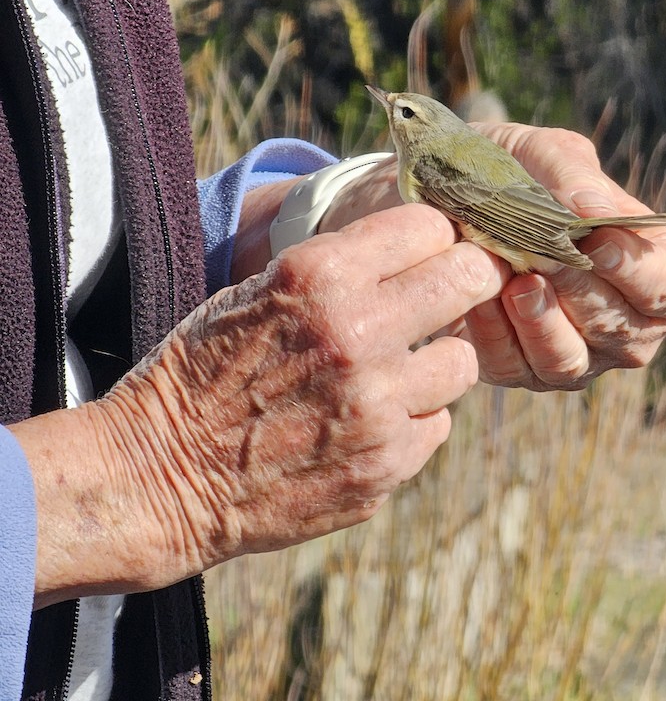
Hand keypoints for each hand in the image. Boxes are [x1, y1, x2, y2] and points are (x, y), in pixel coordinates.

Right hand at [11, 204, 503, 605]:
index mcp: (320, 275)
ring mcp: (376, 404)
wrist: (160, 475)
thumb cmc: (202, 371)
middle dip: (465, 282)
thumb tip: (418, 247)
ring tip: (396, 371)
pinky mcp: (385, 464)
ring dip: (437, 362)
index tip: (433, 249)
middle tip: (451, 295)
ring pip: (463, 361)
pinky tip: (368, 422)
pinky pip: (437, 424)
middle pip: (470, 279)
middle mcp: (357, 332)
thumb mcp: (254, 290)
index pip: (430, 226)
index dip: (435, 236)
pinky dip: (412, 421)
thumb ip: (337, 268)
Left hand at [311, 131, 665, 392]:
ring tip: (513, 284)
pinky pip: (514, 368)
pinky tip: (477, 300)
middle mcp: (624, 322)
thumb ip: (572, 173)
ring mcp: (575, 353)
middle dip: (581, 293)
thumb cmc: (510, 169)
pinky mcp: (519, 370)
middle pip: (624, 331)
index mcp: (653, 265)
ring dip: (540, 324)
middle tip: (542, 257)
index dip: (644, 273)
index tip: (599, 243)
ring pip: (570, 361)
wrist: (436, 195)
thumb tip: (594, 209)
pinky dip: (495, 335)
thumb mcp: (540, 152)